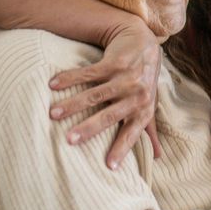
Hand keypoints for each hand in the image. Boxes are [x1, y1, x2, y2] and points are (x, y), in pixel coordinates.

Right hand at [48, 20, 162, 167]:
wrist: (143, 42)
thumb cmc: (144, 81)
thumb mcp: (149, 105)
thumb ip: (150, 131)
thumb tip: (158, 157)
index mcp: (144, 110)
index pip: (131, 133)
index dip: (121, 149)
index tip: (109, 166)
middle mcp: (137, 95)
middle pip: (109, 115)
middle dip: (89, 129)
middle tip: (69, 140)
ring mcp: (126, 78)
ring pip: (95, 94)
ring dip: (72, 104)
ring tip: (52, 114)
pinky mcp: (114, 62)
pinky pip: (89, 73)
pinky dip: (70, 78)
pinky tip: (52, 84)